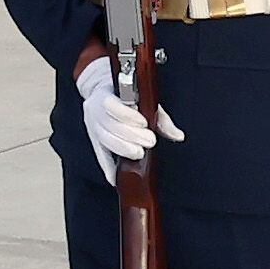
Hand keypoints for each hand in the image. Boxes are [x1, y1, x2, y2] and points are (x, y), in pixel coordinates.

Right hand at [74, 52, 173, 170]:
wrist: (102, 90)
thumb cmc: (127, 94)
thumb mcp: (144, 98)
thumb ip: (160, 117)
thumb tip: (178, 135)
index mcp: (104, 93)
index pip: (110, 104)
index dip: (126, 115)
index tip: (144, 123)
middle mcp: (94, 109)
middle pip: (109, 125)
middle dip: (130, 135)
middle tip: (149, 141)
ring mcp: (91, 125)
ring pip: (104, 140)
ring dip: (122, 149)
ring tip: (139, 153)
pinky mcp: (93, 139)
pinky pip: (99, 155)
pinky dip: (108, 167)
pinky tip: (115, 178)